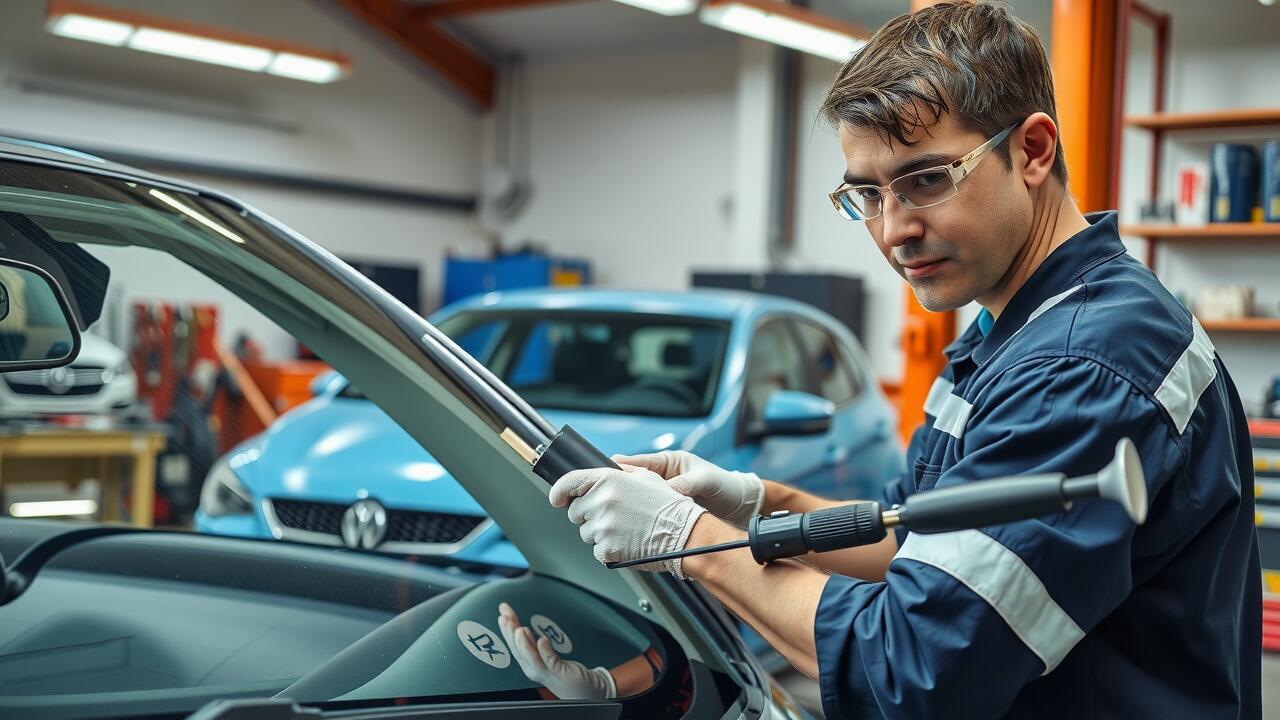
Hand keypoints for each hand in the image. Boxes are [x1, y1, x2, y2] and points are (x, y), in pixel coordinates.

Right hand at [497, 602, 615, 699]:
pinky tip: (542, 640)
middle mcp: (534, 669)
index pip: (514, 643)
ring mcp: (546, 672)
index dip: (507, 627)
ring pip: (531, 658)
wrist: (585, 691)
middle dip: (510, 633)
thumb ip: (534, 645)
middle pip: (518, 650)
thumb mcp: (545, 656)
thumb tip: (521, 629)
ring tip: (519, 629)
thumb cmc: (565, 674)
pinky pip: (550, 662)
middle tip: (504, 617)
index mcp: (529, 663)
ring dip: (523, 643)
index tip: (503, 611)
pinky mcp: (560, 673)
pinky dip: (545, 651)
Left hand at [550, 463, 706, 577]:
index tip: (557, 498)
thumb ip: (618, 473)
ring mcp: (602, 527)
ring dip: (601, 533)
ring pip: (586, 533)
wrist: (685, 534)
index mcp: (608, 480)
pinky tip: (628, 543)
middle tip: (615, 516)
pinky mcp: (606, 549)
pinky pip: (597, 551)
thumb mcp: (645, 477)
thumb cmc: (669, 506)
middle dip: (589, 515)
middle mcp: (601, 501)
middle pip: (576, 512)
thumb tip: (599, 473)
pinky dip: (609, 550)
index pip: (568, 482)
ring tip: (627, 529)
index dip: (559, 491)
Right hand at [614, 451, 763, 528]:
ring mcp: (664, 495)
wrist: (742, 506)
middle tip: (603, 499)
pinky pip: (647, 513)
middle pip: (631, 481)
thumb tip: (664, 492)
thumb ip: (684, 484)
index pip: (637, 462)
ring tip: (615, 513)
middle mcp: (664, 478)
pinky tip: (631, 525)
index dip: (618, 469)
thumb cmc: (727, 487)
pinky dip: (639, 518)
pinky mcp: (667, 511)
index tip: (603, 476)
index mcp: (670, 463)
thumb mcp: (706, 481)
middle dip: (617, 489)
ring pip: (637, 499)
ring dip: (627, 505)